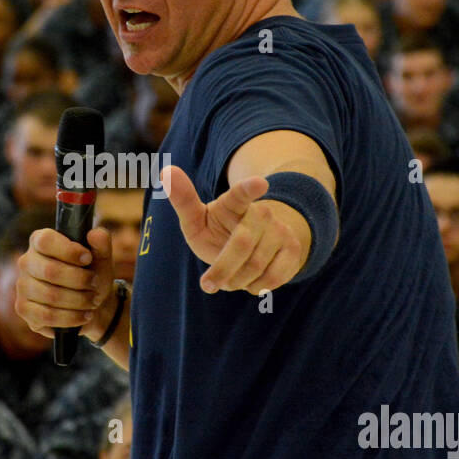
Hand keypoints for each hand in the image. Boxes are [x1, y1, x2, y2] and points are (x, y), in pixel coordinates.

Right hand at [16, 226, 114, 341]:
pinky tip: (84, 315)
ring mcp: (22, 286)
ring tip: (93, 301)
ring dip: (79, 300)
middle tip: (95, 284)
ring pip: (51, 296)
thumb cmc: (92, 274)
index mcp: (40, 241)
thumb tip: (95, 234)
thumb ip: (101, 242)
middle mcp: (26, 262)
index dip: (69, 251)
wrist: (92, 303)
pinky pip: (47, 316)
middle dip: (80, 280)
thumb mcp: (101, 257)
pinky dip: (71, 318)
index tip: (88, 258)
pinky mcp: (23, 309)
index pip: (45, 241)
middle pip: (50, 271)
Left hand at [161, 165, 309, 294]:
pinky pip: (273, 278)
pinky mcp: (293, 249)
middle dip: (221, 270)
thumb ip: (183, 201)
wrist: (255, 246)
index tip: (260, 183)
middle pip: (241, 245)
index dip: (249, 188)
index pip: (241, 193)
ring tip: (229, 279)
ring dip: (236, 281)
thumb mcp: (196, 220)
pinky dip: (255, 287)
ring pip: (256, 266)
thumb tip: (165, 171)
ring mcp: (279, 230)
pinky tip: (249, 282)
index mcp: (234, 202)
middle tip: (207, 284)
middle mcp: (261, 213)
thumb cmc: (218, 231)